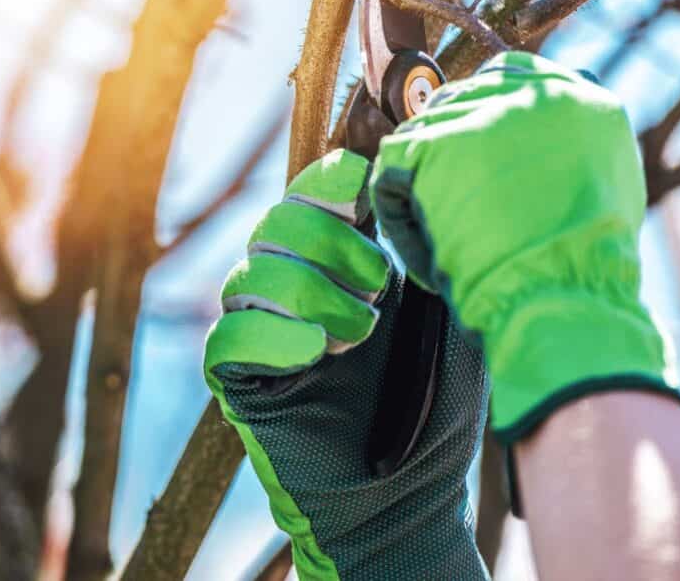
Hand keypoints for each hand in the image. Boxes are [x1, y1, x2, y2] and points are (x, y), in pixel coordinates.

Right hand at [204, 149, 488, 579]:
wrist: (409, 497)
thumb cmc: (436, 409)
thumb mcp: (452, 320)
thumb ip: (432, 256)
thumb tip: (416, 189)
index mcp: (342, 264)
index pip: (311, 194)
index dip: (328, 181)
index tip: (363, 193)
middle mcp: (295, 290)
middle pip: (275, 224)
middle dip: (327, 243)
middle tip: (376, 288)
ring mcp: (264, 335)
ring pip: (248, 274)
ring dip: (307, 292)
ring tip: (357, 335)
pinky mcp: (240, 382)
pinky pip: (227, 338)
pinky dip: (269, 335)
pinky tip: (314, 353)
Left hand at [370, 51, 679, 443]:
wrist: (564, 295)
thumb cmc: (584, 269)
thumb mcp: (607, 188)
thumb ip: (571, 148)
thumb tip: (536, 140)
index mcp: (579, 99)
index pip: (510, 75)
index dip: (481, 115)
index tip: (469, 155)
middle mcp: (531, 94)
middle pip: (458, 100)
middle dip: (445, 153)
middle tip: (449, 207)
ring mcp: (481, 114)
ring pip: (420, 136)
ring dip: (421, 188)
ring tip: (447, 241)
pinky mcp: (436, 143)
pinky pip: (390, 171)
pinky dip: (398, 217)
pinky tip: (426, 252)